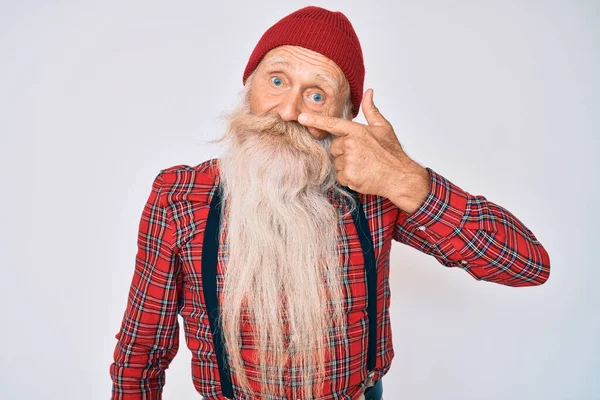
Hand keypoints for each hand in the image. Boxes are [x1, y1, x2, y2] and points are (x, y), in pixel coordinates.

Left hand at [298, 88, 423, 199]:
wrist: (400, 177)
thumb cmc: (392, 152)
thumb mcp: (383, 127)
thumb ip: (371, 110)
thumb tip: (369, 92)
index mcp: (357, 131)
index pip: (332, 124)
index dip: (315, 120)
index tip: (301, 117)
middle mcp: (350, 145)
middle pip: (335, 147)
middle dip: (344, 151)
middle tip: (362, 155)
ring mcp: (349, 162)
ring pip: (337, 162)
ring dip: (347, 165)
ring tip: (364, 165)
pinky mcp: (348, 177)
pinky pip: (340, 176)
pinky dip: (349, 177)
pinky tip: (362, 175)